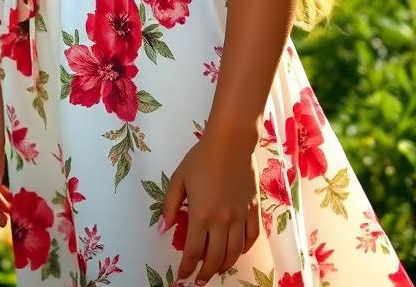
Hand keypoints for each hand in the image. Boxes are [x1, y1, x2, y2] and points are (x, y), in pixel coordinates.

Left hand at [159, 132, 260, 283]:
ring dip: (224, 266)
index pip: (193, 252)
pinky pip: (251, 238)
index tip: (182, 277)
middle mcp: (222, 221)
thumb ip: (169, 205)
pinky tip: (236, 252)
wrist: (230, 142)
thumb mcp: (178, 178)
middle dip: (205, 273)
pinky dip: (244, 250)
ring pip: (234, 252)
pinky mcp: (253, 210)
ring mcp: (240, 217)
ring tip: (216, 270)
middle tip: (199, 280)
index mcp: (201, 215)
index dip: (186, 268)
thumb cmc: (201, 158)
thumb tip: (162, 229)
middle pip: (215, 258)